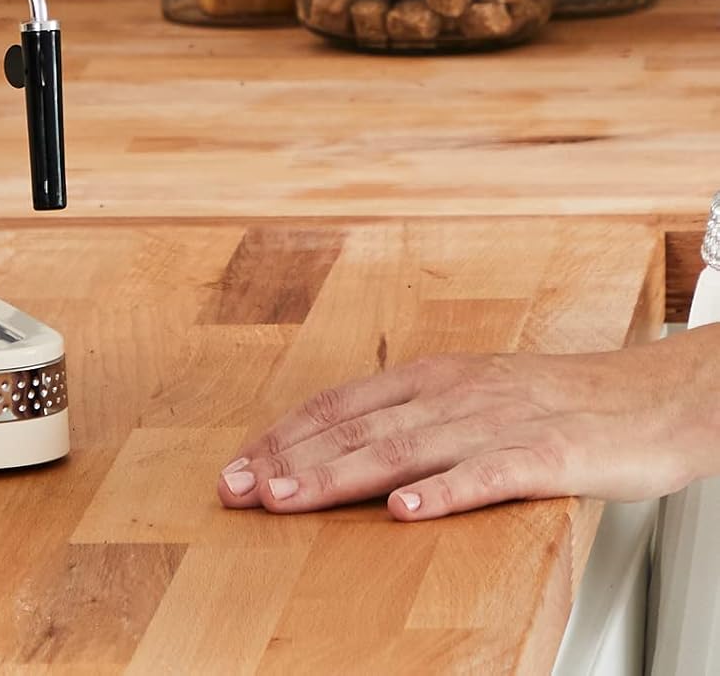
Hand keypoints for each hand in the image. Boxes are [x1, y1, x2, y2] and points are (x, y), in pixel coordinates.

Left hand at [218, 327, 719, 520]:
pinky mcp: (547, 453)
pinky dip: (443, 491)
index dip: (283, 436)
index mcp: (430, 378)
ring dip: (338, 474)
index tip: (237, 466)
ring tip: (287, 498)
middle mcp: (452, 393)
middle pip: (355, 427)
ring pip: (403, 448)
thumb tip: (343, 449)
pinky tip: (405, 512)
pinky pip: (487, 474)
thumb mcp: (470, 398)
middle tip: (235, 488)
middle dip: (288, 459)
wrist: (654, 396)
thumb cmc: (560, 402)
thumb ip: (412, 419)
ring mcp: (497, 421)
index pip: (338, 404)